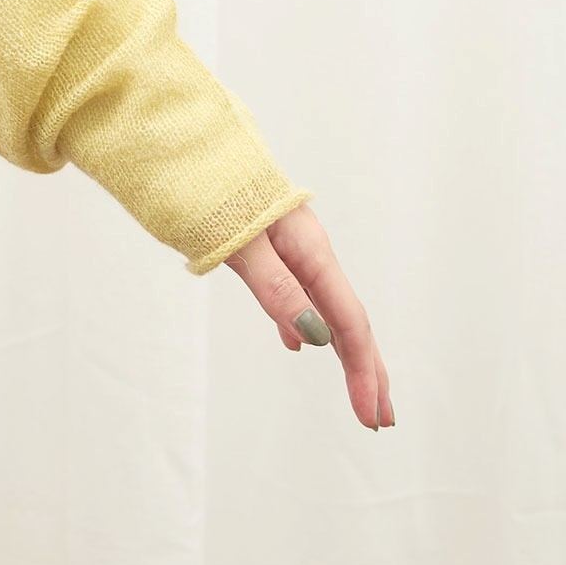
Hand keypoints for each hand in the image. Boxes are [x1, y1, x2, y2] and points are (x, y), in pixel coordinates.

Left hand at [222, 202, 393, 430]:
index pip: (347, 322)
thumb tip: (316, 339)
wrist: (184, 145)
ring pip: (326, 308)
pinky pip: (299, 293)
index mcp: (310, 250)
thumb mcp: (242, 243)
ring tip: (358, 392)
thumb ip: (277, 288)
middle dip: (367, 369)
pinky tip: (298, 344)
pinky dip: (306, 323)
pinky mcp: (267, 246)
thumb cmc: (210, 188)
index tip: (372, 417)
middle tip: (381, 419)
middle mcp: (308, 250)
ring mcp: (290, 248)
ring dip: (344, 352)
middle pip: (347, 319)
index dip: (362, 371)